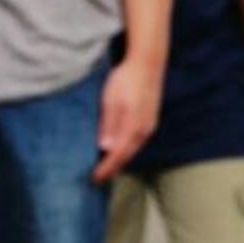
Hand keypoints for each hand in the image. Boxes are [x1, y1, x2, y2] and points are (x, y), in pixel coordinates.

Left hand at [93, 57, 160, 182]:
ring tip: (107, 167)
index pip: (117, 155)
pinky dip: (127, 148)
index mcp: (133, 127)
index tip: (94, 179)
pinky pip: (137, 140)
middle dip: (113, 168)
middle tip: (99, 178)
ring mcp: (149, 125)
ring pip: (133, 149)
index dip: (106, 169)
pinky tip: (119, 148)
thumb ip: (110, 125)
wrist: (147, 63)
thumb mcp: (111, 101)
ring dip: (120, 159)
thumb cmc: (125, 80)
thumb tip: (106, 148)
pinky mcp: (149, 118)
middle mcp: (144, 130)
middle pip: (127, 156)